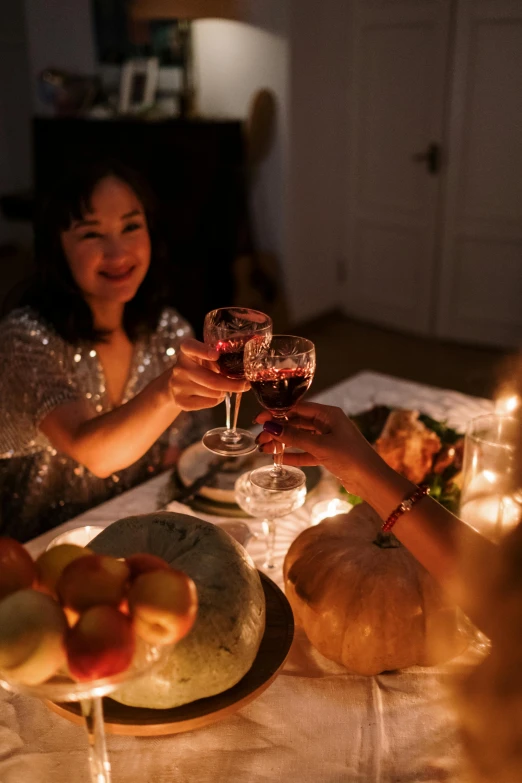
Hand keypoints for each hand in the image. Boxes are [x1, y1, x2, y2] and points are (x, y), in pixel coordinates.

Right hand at [168, 338, 249, 410]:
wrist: (178, 383)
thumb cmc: (200, 366)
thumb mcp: (206, 356)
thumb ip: (219, 358)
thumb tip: (244, 370)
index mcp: (187, 350)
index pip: (190, 347)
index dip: (203, 351)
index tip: (216, 355)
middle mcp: (180, 366)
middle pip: (211, 380)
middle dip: (232, 384)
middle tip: (245, 385)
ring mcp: (178, 384)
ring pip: (213, 393)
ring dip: (224, 392)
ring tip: (223, 388)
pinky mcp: (180, 400)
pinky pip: (209, 402)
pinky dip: (217, 400)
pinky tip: (214, 395)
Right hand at [255, 401, 384, 499]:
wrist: (371, 480)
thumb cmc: (350, 457)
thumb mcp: (320, 446)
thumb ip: (294, 437)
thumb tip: (270, 427)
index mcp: (329, 414)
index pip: (297, 408)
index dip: (277, 413)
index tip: (260, 419)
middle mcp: (328, 423)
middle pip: (297, 422)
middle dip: (278, 430)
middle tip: (260, 438)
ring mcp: (328, 439)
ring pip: (300, 438)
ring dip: (283, 443)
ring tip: (264, 449)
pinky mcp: (329, 454)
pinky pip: (306, 452)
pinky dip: (294, 455)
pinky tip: (279, 458)